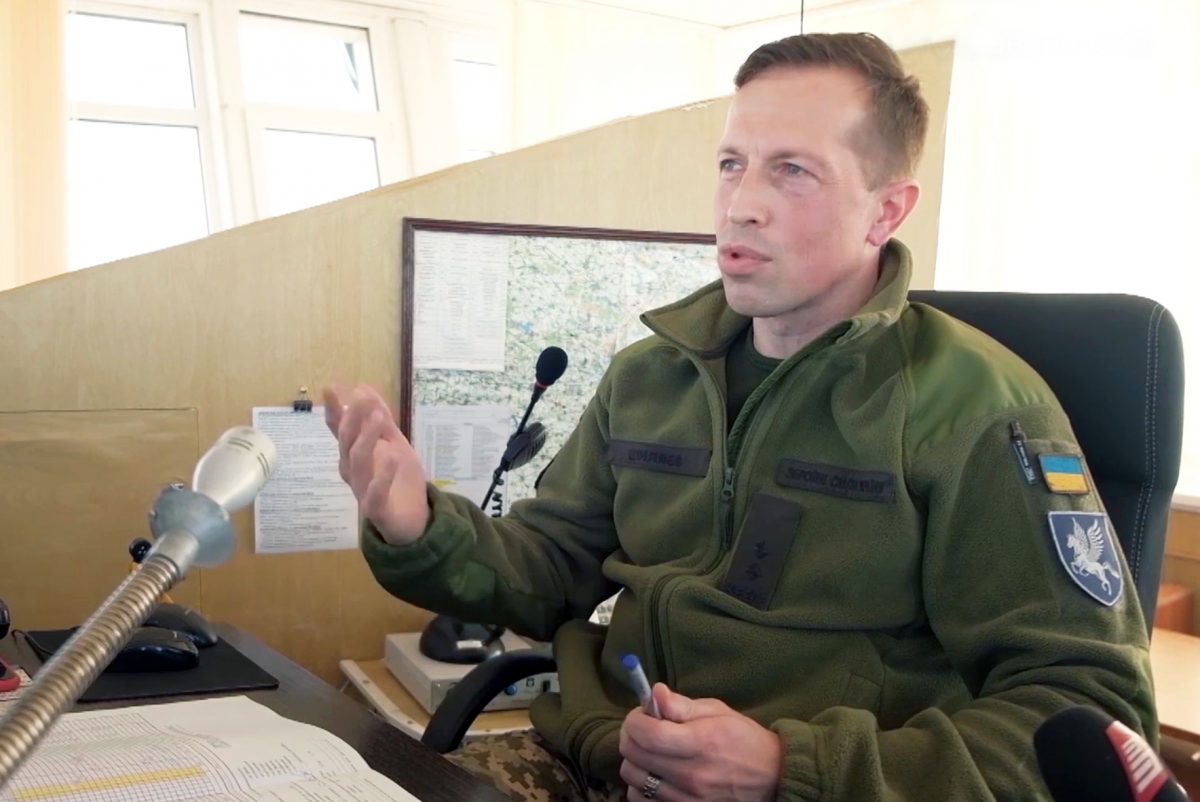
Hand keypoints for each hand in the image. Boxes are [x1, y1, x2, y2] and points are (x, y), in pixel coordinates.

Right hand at [323, 383, 429, 543]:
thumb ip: (381, 419)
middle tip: (362, 398)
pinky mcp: (377, 510)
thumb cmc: (400, 480)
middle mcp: (353, 471)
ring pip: (358, 464)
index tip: (331, 387)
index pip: (340, 430)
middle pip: (347, 443)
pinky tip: (392, 458)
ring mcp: (362, 491)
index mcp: (355, 455)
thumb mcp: (395, 443)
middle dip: (353, 419)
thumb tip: (363, 388)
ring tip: (378, 418)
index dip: (335, 409)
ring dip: (367, 439)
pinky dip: (382, 477)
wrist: (414, 522)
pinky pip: (375, 494)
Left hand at [619, 684, 781, 801]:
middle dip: (631, 735)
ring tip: (649, 749)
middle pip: (635, 755)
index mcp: (701, 743)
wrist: (770, 776)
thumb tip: (654, 693)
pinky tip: (654, 771)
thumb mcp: (716, 712)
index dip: (635, 720)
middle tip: (643, 727)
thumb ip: (681, 705)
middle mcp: (691, 774)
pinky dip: (640, 785)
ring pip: (633, 779)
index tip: (640, 713)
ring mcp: (686, 797)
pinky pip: (642, 799)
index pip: (648, 734)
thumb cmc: (742, 738)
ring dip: (634, 759)